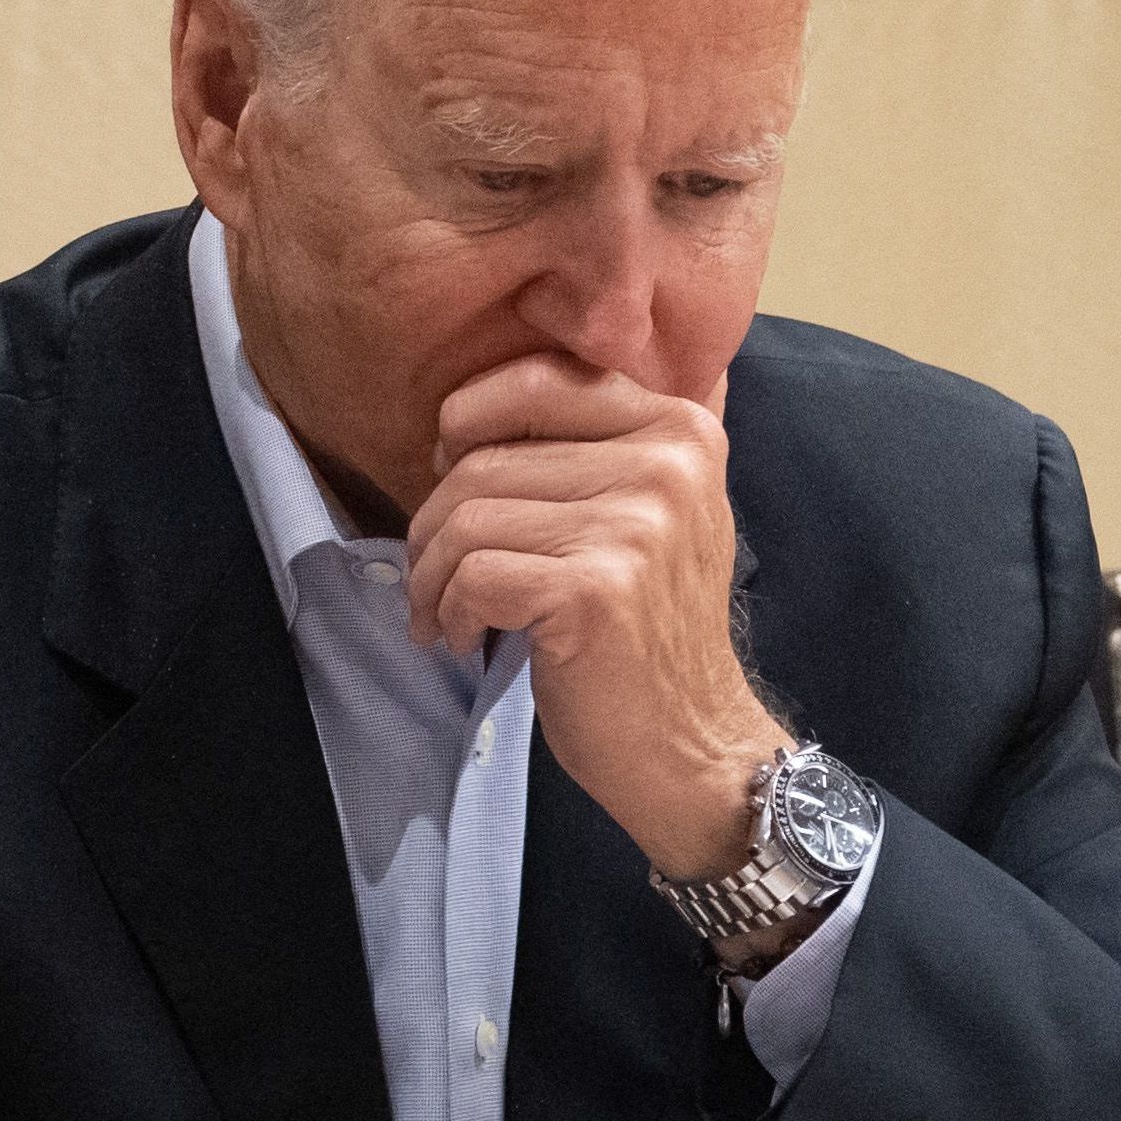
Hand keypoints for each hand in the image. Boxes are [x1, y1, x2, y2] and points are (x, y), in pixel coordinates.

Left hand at [408, 351, 786, 878]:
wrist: (690, 741)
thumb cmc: (640, 629)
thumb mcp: (641, 514)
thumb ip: (585, 447)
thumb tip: (456, 414)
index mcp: (679, 427)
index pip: (534, 379)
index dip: (464, 425)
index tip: (451, 477)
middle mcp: (667, 462)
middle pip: (481, 459)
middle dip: (432, 525)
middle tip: (434, 577)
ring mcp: (636, 524)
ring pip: (464, 517)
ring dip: (430, 577)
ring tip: (446, 613)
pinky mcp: (595, 588)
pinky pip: (470, 574)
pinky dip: (446, 612)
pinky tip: (464, 639)